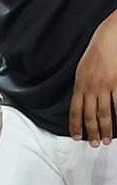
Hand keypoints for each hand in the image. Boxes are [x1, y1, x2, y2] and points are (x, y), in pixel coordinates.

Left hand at [70, 14, 116, 144]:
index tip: (77, 137)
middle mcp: (91, 88)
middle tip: (95, 144)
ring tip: (106, 139)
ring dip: (106, 128)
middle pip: (90, 115)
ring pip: (105, 113)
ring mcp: (106, 87)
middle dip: (92, 132)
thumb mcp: (81, 72)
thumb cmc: (95, 55)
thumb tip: (82, 104)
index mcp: (79, 86)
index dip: (75, 125)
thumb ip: (82, 89)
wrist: (108, 40)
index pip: (75, 111)